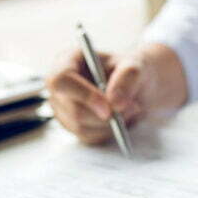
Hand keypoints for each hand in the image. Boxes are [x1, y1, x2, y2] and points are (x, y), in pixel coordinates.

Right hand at [46, 43, 187, 143]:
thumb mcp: (135, 66)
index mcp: (68, 61)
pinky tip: (120, 118)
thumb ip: (127, 79)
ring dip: (110, 123)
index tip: (108, 108)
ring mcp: (63, 107)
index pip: (60, 80)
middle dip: (106, 114)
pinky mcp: (72, 125)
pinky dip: (108, 131)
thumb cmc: (130, 70)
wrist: (137, 85)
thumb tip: (114, 103)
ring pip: (81, 127)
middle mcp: (60, 85)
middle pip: (73, 109)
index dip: (83, 95)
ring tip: (129, 108)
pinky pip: (88, 136)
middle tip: (132, 106)